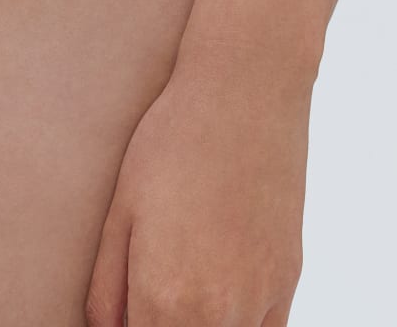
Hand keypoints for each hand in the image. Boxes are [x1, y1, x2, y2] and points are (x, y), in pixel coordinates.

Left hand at [85, 56, 312, 325]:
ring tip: (178, 287)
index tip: (125, 314)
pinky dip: (236, 321)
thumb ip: (108, 290)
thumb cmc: (172, 142)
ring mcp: (260, 298)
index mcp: (165, 298)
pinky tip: (215, 289)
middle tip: (146, 292)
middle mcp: (219, 313)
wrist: (246, 93)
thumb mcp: (122, 211)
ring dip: (199, 323)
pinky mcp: (288, 279)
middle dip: (158, 323)